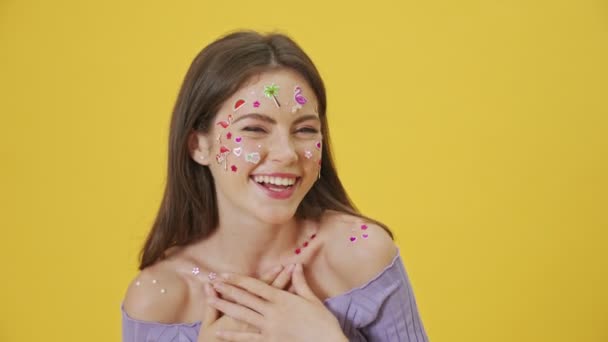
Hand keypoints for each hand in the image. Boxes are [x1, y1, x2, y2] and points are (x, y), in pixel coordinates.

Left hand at [208, 264, 347, 341]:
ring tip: (211, 300)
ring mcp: (269, 328)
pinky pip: (247, 338)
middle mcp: (273, 312)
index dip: (238, 279)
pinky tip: (219, 333)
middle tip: (211, 283)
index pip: (255, 286)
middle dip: (227, 290)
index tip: (225, 274)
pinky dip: (233, 336)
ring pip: (242, 316)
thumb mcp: (312, 300)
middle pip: (245, 298)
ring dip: (225, 307)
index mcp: (282, 299)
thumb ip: (300, 283)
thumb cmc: (322, 323)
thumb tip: (296, 265)